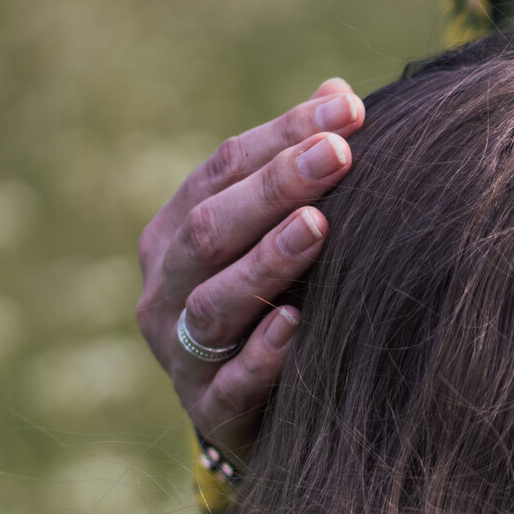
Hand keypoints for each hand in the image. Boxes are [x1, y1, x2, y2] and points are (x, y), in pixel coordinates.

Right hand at [135, 79, 365, 454]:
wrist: (263, 421)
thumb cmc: (279, 307)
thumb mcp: (282, 238)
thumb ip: (302, 173)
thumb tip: (337, 91)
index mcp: (176, 233)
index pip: (223, 168)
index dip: (281, 136)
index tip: (348, 110)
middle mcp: (166, 288)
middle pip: (210, 227)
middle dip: (276, 187)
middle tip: (339, 155)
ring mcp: (180, 353)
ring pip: (215, 301)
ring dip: (267, 261)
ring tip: (319, 228)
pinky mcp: (210, 412)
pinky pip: (232, 381)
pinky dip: (263, 352)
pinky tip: (299, 322)